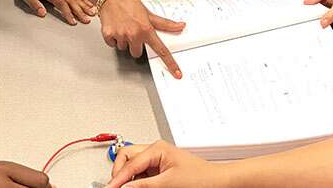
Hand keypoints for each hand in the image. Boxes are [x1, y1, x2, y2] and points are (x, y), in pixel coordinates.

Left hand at [17, 0, 95, 25]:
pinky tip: (90, 1)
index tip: (73, 22)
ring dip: (86, 4)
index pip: (62, 5)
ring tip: (93, 12)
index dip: (68, 14)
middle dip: (81, 12)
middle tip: (88, 20)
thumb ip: (34, 4)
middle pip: (73, 2)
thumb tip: (42, 13)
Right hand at [97, 0, 184, 77]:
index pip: (161, 50)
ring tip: (123, 26)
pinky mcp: (108, 35)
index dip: (170, 63)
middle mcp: (134, 34)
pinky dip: (113, 38)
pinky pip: (112, 44)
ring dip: (123, 40)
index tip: (177, 73)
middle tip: (132, 31)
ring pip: (123, 48)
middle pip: (136, 53)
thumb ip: (164, 24)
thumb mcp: (148, 13)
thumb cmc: (128, 2)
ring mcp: (120, 35)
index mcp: (146, 29)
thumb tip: (181, 26)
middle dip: (135, 44)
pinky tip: (115, 27)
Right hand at [106, 141, 224, 187]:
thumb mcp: (168, 183)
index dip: (117, 178)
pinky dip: (136, 182)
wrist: (217, 182)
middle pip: (126, 158)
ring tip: (125, 187)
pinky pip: (141, 175)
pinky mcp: (159, 171)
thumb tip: (124, 186)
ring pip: (132, 167)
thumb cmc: (201, 177)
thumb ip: (143, 185)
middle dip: (119, 173)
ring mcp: (156, 161)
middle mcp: (155, 151)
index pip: (129, 163)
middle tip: (115, 187)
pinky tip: (135, 187)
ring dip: (127, 178)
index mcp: (157, 148)